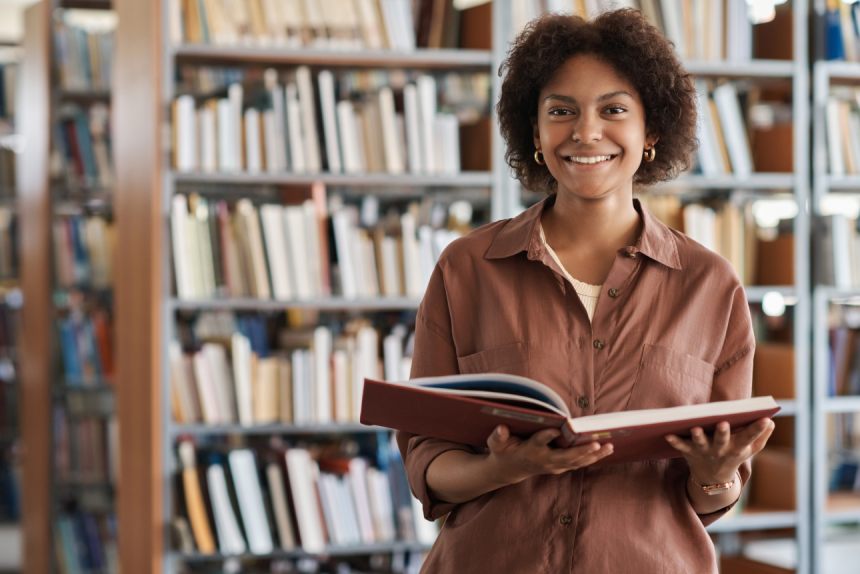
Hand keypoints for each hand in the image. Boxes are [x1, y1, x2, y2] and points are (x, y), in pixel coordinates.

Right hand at [485, 425, 613, 485]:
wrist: (510, 470)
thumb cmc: (503, 451)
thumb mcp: (496, 444)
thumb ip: (498, 436)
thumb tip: (501, 427)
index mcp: (529, 452)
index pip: (538, 443)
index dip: (546, 436)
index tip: (555, 428)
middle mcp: (544, 460)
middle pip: (565, 457)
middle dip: (581, 451)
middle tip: (596, 443)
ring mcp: (554, 466)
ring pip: (577, 462)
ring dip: (593, 455)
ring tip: (610, 446)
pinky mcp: (561, 467)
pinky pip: (580, 463)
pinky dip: (593, 457)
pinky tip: (607, 449)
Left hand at [664, 418, 774, 483]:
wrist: (713, 477)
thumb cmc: (734, 454)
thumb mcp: (750, 449)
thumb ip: (761, 436)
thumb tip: (770, 421)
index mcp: (737, 447)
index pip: (750, 437)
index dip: (758, 429)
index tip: (764, 418)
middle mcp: (721, 450)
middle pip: (722, 441)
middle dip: (723, 433)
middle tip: (723, 423)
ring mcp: (704, 451)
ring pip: (701, 443)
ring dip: (698, 436)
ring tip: (696, 428)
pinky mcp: (689, 451)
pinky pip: (681, 446)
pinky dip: (675, 441)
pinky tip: (668, 435)